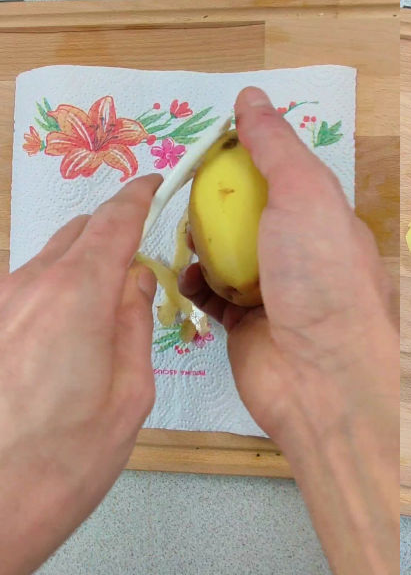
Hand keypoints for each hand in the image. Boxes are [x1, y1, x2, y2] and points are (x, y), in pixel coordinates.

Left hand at [0, 177, 159, 573]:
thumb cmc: (65, 459)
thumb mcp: (131, 391)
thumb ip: (134, 323)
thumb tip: (136, 282)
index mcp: (77, 295)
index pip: (113, 222)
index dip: (138, 197)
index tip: (155, 184)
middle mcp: (27, 289)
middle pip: (74, 234)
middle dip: (109, 232)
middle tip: (139, 250)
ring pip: (44, 265)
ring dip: (77, 270)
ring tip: (104, 306)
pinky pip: (21, 295)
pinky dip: (50, 297)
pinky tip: (66, 337)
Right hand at [181, 87, 403, 571]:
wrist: (321, 378)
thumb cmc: (322, 278)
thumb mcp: (305, 195)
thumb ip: (276, 148)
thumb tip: (251, 96)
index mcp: (329, 222)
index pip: (288, 177)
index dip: (252, 157)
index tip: (212, 143)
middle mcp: (305, 256)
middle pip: (253, 215)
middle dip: (218, 200)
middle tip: (184, 187)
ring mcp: (276, 293)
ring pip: (228, 253)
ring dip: (202, 241)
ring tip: (179, 230)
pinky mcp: (247, 327)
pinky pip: (213, 294)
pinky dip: (196, 282)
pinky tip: (184, 272)